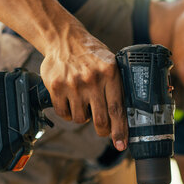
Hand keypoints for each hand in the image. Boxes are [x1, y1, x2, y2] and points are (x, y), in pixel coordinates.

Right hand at [40, 22, 127, 150]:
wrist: (64, 39)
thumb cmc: (91, 54)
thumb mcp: (110, 64)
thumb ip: (117, 86)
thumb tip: (127, 116)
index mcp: (110, 73)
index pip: (117, 109)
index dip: (120, 130)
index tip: (121, 144)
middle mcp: (92, 80)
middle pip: (100, 119)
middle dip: (103, 130)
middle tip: (103, 130)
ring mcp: (73, 84)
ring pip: (81, 118)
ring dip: (83, 117)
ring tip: (84, 103)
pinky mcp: (56, 87)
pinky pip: (64, 113)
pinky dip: (68, 113)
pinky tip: (71, 102)